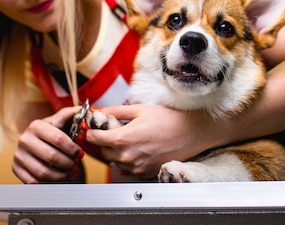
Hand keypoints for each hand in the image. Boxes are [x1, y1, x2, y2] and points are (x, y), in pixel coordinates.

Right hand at [12, 106, 85, 183]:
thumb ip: (74, 115)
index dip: (72, 148)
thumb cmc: (55, 134)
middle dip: (68, 162)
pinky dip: (48, 182)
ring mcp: (18, 155)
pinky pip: (34, 181)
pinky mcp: (16, 169)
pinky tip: (57, 177)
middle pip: (51, 156)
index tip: (79, 153)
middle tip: (74, 163)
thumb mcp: (64, 122)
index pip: (58, 139)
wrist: (40, 145)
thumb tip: (88, 110)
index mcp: (36, 125)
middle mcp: (24, 139)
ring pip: (43, 172)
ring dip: (60, 174)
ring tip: (68, 171)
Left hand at [84, 104, 213, 178]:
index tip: (96, 126)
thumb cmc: (168, 119)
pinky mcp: (144, 173)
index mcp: (122, 139)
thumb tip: (100, 113)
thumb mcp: (139, 109)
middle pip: (103, 152)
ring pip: (115, 162)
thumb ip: (116, 111)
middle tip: (117, 130)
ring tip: (133, 139)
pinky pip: (129, 168)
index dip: (93, 130)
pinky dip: (130, 160)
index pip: (94, 138)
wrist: (191, 133)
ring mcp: (136, 167)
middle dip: (106, 141)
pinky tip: (141, 148)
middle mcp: (127, 156)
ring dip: (118, 152)